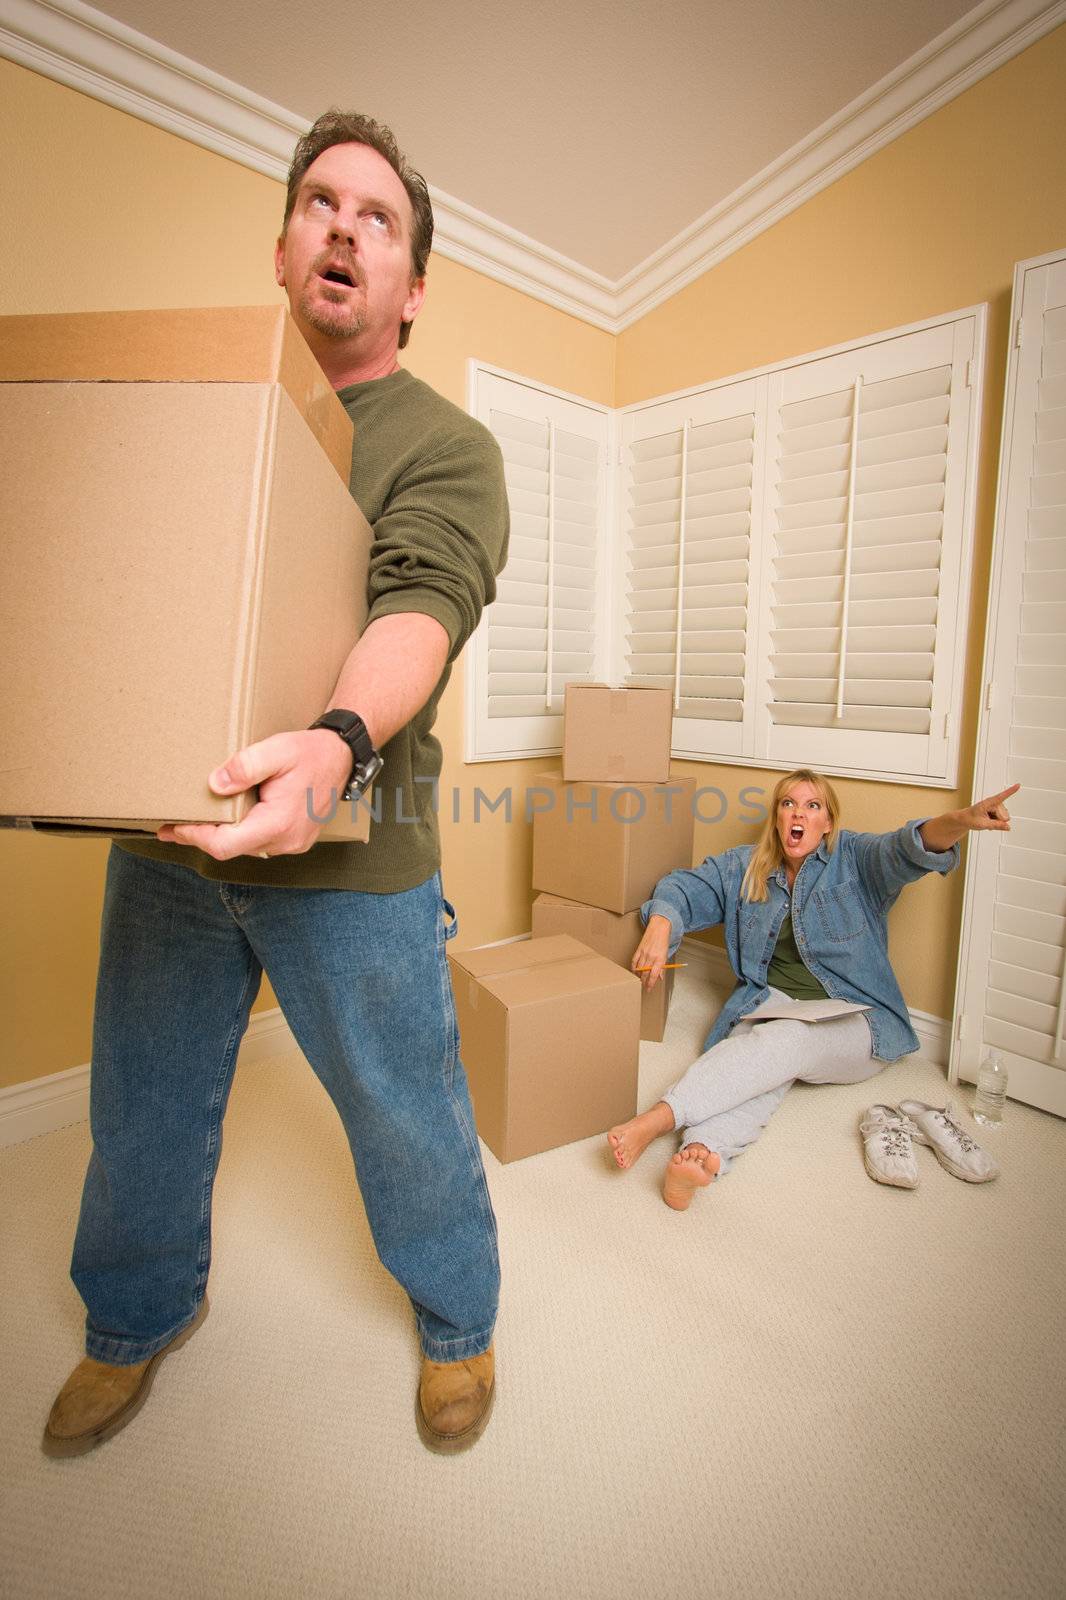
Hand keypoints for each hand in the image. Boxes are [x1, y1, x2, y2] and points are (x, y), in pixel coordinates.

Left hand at [157, 730, 351, 860]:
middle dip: (202, 836)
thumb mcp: (278, 750)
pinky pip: (259, 842)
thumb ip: (246, 766)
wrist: (343, 757)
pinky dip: (239, 832)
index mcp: (277, 823)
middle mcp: (285, 841)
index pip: (225, 844)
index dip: (195, 837)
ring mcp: (292, 843)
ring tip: (195, 821)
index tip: (173, 827)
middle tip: (171, 826)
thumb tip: (215, 784)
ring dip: (221, 835)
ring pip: (245, 847)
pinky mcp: (294, 839)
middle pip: (231, 848)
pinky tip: (227, 819)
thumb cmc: (312, 753)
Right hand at [631, 915, 671, 990]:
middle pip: (645, 973)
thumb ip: (662, 967)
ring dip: (639, 976)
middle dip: (644, 982)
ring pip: (639, 968)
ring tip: (640, 980)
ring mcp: (644, 953)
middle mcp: (651, 956)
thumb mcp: (666, 955)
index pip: (654, 974)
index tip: (649, 989)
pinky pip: (634, 961)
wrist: (659, 928)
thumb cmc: (663, 941)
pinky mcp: (638, 949)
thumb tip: (660, 977)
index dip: (650, 983)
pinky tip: (635, 972)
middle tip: (644, 986)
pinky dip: (634, 968)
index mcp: (660, 959)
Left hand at [956, 783, 1019, 832]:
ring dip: (996, 822)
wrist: (964, 820)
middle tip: (986, 821)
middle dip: (998, 821)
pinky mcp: (997, 812)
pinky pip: (1002, 821)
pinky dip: (996, 823)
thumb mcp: (982, 824)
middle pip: (1004, 816)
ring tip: (986, 820)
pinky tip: (988, 821)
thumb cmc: (970, 819)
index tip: (1018, 785)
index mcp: (989, 802)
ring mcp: (996, 808)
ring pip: (1004, 819)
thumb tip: (1008, 827)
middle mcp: (994, 803)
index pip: (1002, 796)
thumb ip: (996, 825)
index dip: (1011, 791)